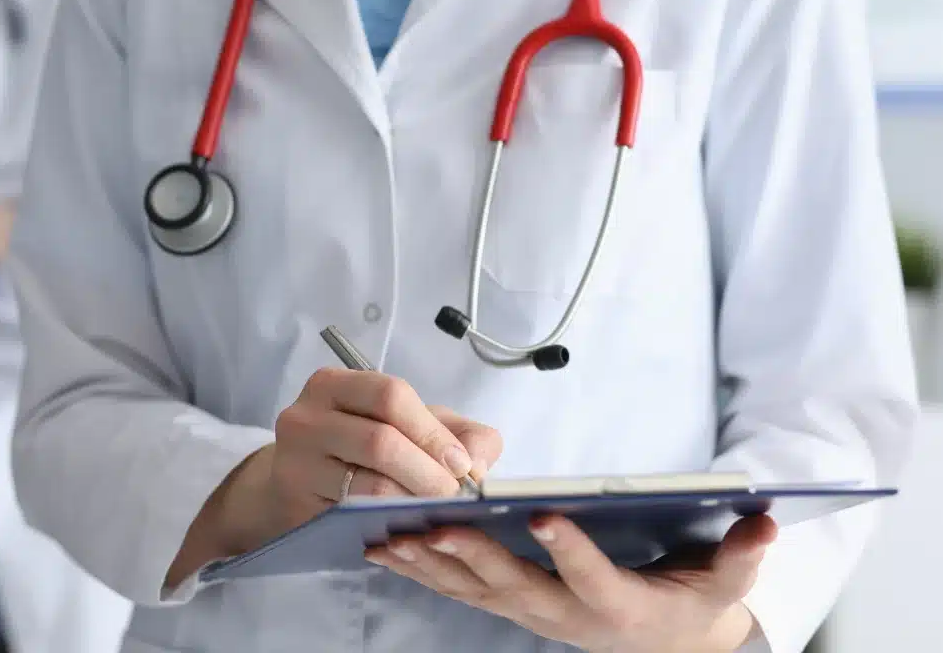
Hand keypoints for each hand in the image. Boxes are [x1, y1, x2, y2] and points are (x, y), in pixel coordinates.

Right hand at [253, 369, 501, 549]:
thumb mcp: (410, 426)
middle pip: (380, 441)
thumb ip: (457, 432)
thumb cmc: (363, 446)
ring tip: (437, 511)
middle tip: (455, 496)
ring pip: (368, 486)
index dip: (432, 432)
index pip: (391, 396)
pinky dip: (391, 522)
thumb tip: (478, 464)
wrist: (302, 483)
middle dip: (429, 473)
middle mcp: (304, 418)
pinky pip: (354, 517)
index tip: (461, 464)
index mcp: (334, 385)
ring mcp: (295, 464)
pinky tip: (409, 524)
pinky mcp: (296, 506)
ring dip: (414, 502)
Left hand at [365, 513, 777, 652]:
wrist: (661, 639)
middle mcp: (565, 617)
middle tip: (434, 526)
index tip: (544, 514)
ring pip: (473, 592)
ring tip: (388, 535)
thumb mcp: (726, 582)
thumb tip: (767, 522)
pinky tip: (385, 547)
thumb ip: (743, 555)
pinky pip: (458, 590)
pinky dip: (422, 569)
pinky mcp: (508, 604)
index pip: (593, 578)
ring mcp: (529, 613)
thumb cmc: (692, 602)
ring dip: (430, 565)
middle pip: (513, 587)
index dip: (570, 549)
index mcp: (618, 607)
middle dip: (472, 557)